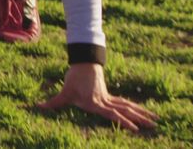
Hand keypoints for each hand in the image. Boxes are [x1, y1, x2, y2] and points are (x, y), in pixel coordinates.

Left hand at [38, 63, 157, 132]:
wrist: (83, 63)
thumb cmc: (74, 78)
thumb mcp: (64, 92)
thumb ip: (53, 102)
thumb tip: (37, 107)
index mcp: (96, 103)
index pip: (112, 114)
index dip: (123, 121)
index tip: (135, 129)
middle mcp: (105, 101)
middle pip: (126, 110)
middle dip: (140, 118)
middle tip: (155, 125)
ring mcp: (109, 98)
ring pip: (128, 106)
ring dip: (141, 112)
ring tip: (156, 119)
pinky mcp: (109, 96)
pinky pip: (124, 103)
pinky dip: (134, 108)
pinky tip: (142, 112)